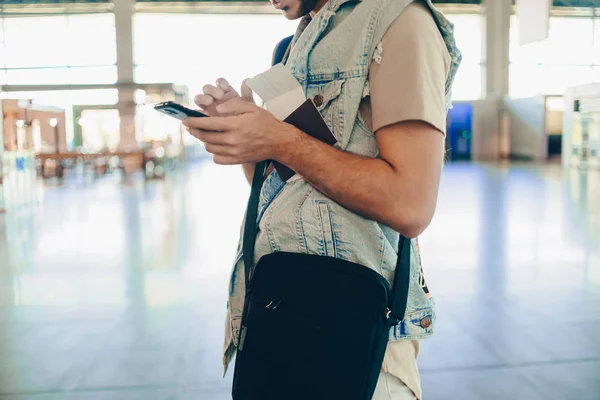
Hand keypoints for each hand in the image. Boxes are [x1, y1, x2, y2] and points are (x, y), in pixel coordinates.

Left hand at [183, 98, 298, 164]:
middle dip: (195, 131)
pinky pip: (218, 159)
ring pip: (210, 148)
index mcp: (235, 125)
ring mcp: (235, 152)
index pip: (207, 123)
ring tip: (206, 135)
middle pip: (205, 137)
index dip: (194, 121)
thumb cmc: (266, 122)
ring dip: (205, 141)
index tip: (185, 120)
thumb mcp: (251, 107)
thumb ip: (233, 106)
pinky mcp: (237, 160)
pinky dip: (214, 153)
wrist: (279, 142)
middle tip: (191, 127)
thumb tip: (216, 109)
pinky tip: (217, 146)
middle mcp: (233, 140)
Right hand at [194, 78, 254, 116]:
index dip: (221, 83)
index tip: (225, 89)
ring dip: (202, 98)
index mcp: (226, 92)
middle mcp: (215, 97)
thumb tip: (247, 80)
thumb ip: (247, 94)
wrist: (241, 133)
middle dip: (211, 90)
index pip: (220, 82)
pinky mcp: (202, 117)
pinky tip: (199, 114)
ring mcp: (207, 107)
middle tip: (218, 96)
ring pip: (199, 98)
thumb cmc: (246, 117)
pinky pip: (195, 114)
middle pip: (207, 88)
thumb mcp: (249, 107)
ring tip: (208, 103)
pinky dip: (194, 114)